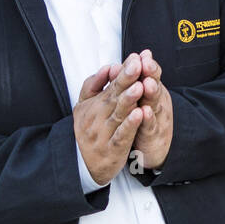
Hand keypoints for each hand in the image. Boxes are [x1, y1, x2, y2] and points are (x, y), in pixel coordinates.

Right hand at [73, 54, 146, 186]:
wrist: (84, 165)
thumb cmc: (90, 129)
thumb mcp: (85, 105)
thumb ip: (95, 85)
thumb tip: (109, 66)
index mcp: (94, 104)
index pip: (111, 84)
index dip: (123, 71)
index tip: (135, 58)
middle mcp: (97, 117)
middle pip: (114, 96)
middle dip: (126, 80)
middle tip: (138, 65)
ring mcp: (104, 133)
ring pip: (117, 114)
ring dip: (129, 100)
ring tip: (139, 87)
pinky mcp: (112, 149)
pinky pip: (121, 135)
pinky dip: (129, 125)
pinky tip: (138, 114)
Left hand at [130, 48, 172, 171]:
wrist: (154, 148)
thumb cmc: (145, 118)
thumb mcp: (142, 96)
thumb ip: (135, 79)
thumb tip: (133, 56)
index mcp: (153, 90)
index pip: (151, 74)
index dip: (148, 65)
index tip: (142, 55)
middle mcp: (157, 101)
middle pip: (155, 85)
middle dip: (150, 74)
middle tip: (146, 64)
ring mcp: (157, 117)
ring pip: (155, 103)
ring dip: (151, 93)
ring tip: (147, 84)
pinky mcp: (154, 134)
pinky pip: (150, 126)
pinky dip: (148, 119)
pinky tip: (144, 112)